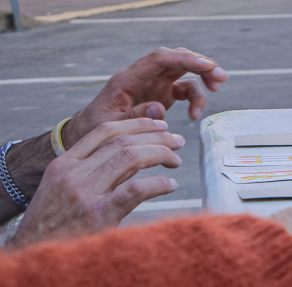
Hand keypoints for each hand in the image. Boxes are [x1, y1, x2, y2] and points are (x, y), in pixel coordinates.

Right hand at [9, 117, 184, 246]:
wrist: (32, 252)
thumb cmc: (52, 222)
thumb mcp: (63, 187)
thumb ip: (95, 168)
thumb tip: (137, 153)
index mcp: (64, 164)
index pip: (104, 131)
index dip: (137, 123)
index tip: (159, 125)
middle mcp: (73, 174)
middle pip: (123, 142)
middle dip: (157, 137)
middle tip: (176, 140)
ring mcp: (85, 193)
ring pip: (130, 157)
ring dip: (160, 154)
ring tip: (176, 160)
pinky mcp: (98, 214)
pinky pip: (136, 189)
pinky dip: (158, 183)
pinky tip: (169, 184)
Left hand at [66, 47, 228, 144]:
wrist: (87, 136)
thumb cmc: (93, 130)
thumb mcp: (108, 127)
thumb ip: (133, 116)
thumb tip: (158, 107)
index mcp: (128, 78)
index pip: (160, 58)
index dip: (184, 58)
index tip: (206, 65)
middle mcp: (144, 76)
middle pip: (177, 58)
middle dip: (201, 63)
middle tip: (220, 77)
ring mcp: (154, 84)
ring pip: (185, 69)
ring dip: (204, 75)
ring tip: (217, 88)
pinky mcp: (162, 94)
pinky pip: (186, 88)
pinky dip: (195, 98)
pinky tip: (195, 115)